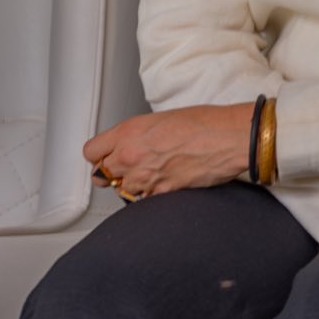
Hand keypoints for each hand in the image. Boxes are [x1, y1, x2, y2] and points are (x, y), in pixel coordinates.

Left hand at [84, 103, 252, 199]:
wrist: (227, 137)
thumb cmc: (203, 124)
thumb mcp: (159, 119)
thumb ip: (137, 135)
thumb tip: (130, 144)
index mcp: (128, 132)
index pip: (91, 151)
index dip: (97, 156)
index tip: (103, 158)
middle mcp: (131, 155)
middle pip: (102, 174)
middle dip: (112, 173)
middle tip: (125, 169)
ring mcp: (145, 176)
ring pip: (123, 190)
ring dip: (133, 186)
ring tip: (150, 176)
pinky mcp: (162, 193)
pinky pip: (145, 200)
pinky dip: (151, 196)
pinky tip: (163, 184)